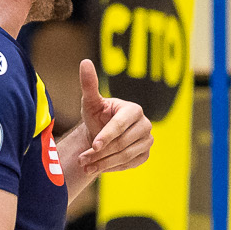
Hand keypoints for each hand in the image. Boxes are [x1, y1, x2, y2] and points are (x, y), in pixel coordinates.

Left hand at [71, 59, 151, 177]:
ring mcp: (147, 140)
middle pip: (123, 142)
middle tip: (82, 159)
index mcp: (133, 110)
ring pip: (126, 155)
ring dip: (104, 162)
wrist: (103, 134)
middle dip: (101, 153)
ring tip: (87, 165)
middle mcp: (145, 124)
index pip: (120, 125)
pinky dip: (114, 167)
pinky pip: (131, 164)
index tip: (93, 145)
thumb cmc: (97, 116)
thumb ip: (89, 84)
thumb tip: (85, 62)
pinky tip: (100, 166)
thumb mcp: (91, 102)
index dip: (106, 135)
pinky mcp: (146, 154)